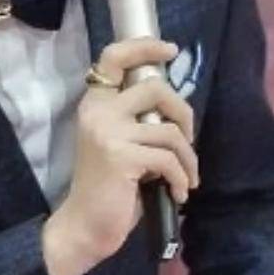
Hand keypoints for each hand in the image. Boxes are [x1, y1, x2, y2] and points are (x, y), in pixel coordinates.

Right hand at [43, 38, 198, 274]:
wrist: (85, 227)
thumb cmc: (108, 188)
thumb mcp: (120, 143)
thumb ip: (138, 120)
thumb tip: (176, 106)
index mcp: (95, 104)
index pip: (113, 57)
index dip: (144, 46)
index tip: (170, 49)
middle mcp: (98, 111)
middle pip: (156, 88)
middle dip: (184, 113)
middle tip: (188, 140)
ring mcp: (109, 132)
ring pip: (170, 130)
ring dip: (188, 157)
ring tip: (187, 177)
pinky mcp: (122, 157)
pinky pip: (169, 159)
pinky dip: (181, 178)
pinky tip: (179, 193)